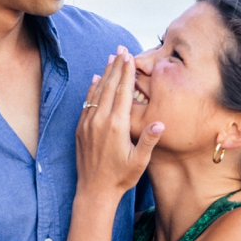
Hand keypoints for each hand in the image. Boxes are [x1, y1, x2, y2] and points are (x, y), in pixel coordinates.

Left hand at [77, 48, 163, 200]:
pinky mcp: (81, 128)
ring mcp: (88, 123)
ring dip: (104, 73)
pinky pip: (87, 102)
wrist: (94, 191)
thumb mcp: (140, 162)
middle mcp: (100, 121)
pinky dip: (92, 88)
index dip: (127, 72)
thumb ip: (149, 140)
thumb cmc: (121, 178)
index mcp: (117, 126)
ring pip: (97, 92)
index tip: (129, 56)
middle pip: (110, 87)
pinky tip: (95, 78)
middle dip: (116, 66)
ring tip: (110, 58)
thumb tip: (160, 123)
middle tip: (121, 48)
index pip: (123, 92)